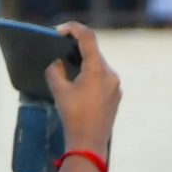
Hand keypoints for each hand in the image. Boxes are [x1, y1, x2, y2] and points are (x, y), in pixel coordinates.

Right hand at [48, 22, 121, 153]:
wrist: (89, 143)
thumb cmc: (73, 116)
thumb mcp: (59, 92)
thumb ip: (55, 72)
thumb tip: (57, 63)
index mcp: (97, 69)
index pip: (87, 38)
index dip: (73, 29)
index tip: (59, 30)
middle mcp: (110, 73)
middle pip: (93, 52)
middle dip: (76, 50)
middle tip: (59, 50)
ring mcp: (115, 85)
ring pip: (98, 66)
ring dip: (83, 65)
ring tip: (68, 72)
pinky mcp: (115, 95)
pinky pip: (102, 80)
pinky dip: (89, 78)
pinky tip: (78, 90)